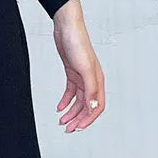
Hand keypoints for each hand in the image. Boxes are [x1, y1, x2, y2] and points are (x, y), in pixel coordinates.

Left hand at [52, 0, 104, 131]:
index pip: (97, 106)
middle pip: (87, 106)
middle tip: (68, 129)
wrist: (66, 27)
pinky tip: (59, 107)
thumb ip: (91, 89)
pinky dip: (65, 101)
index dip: (88, 120)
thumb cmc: (78, 43)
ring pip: (78, 101)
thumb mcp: (84, 68)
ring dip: (71, 113)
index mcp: (98, 81)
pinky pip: (71, 92)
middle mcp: (92, 80)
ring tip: (61, 121)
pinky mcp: (72, 73)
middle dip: (78, 119)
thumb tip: (94, 107)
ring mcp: (82, 77)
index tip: (78, 128)